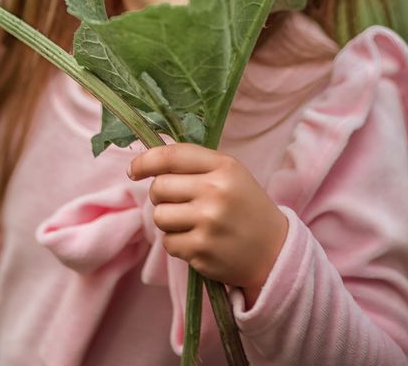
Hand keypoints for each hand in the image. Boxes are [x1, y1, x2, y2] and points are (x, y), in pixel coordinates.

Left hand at [128, 142, 287, 306]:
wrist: (274, 251)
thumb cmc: (245, 207)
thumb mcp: (230, 174)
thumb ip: (195, 164)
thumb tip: (148, 162)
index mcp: (223, 167)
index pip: (171, 156)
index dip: (145, 161)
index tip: (133, 170)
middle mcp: (215, 192)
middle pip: (159, 187)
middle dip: (160, 195)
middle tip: (176, 201)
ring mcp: (208, 223)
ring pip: (159, 216)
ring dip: (167, 220)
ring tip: (189, 222)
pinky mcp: (202, 251)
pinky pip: (168, 243)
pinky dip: (176, 243)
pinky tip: (197, 241)